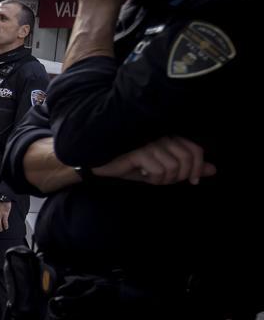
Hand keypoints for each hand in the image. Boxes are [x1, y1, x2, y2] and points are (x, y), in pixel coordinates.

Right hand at [92, 136, 215, 185]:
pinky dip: (152, 178)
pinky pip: (158, 170)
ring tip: (151, 177)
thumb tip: (213, 170)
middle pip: (186, 158)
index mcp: (170, 138)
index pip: (195, 150)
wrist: (106, 165)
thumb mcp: (165, 169)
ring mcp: (150, 143)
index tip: (192, 182)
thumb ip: (189, 168)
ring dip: (163, 179)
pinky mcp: (139, 152)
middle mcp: (162, 137)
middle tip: (167, 181)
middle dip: (180, 176)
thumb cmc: (135, 166)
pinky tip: (142, 174)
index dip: (198, 167)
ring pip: (172, 167)